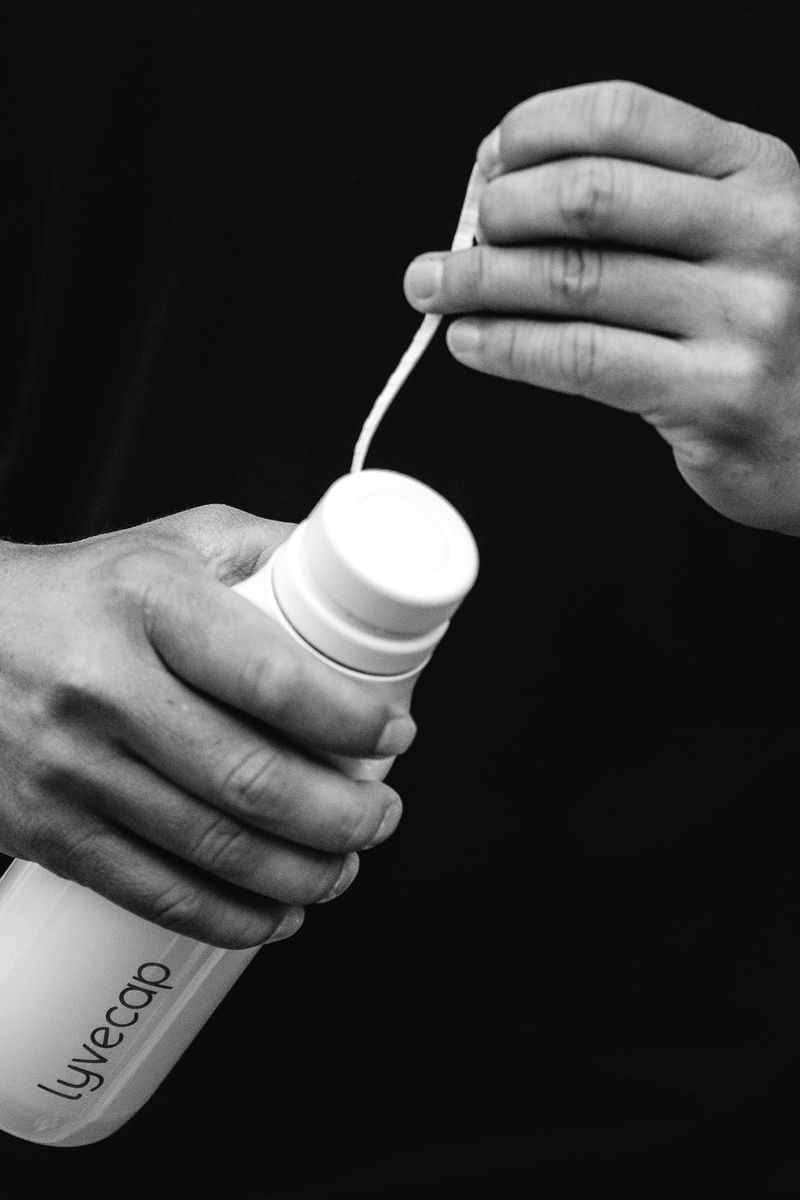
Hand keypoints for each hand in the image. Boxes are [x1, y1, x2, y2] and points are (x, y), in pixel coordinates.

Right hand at [0, 505, 413, 947]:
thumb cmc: (77, 593)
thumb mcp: (170, 544)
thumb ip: (265, 553)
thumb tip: (358, 580)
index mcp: (149, 601)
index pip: (270, 674)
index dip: (350, 720)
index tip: (394, 736)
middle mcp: (104, 686)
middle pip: (251, 778)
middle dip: (343, 815)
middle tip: (382, 815)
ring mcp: (71, 766)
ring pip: (213, 847)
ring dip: (303, 874)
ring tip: (346, 864)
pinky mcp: (48, 829)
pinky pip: (154, 893)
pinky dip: (231, 918)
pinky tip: (276, 914)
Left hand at [405, 81, 799, 533]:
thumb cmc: (762, 332)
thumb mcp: (738, 239)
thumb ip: (653, 208)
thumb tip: (507, 191)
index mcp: (761, 171)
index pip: (626, 117)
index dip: (537, 130)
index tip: (489, 161)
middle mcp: (763, 232)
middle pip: (590, 196)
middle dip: (500, 212)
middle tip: (459, 237)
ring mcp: (745, 316)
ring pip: (574, 281)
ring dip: (480, 280)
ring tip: (433, 285)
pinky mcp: (715, 395)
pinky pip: (581, 359)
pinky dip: (508, 347)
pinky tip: (471, 341)